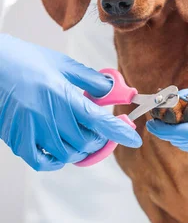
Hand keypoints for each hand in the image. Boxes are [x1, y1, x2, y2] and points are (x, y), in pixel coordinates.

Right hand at [0, 34, 141, 170]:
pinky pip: (42, 161)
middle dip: (99, 137)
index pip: (98, 120)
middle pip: (85, 141)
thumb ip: (92, 80)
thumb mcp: (63, 65)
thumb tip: (114, 89)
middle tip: (99, 129)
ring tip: (80, 136)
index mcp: (61, 94)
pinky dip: (56, 160)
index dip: (119, 132)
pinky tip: (60, 150)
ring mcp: (31, 130)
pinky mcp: (17, 139)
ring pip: (67, 154)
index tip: (134, 138)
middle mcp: (47, 116)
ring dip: (80, 149)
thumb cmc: (28, 61)